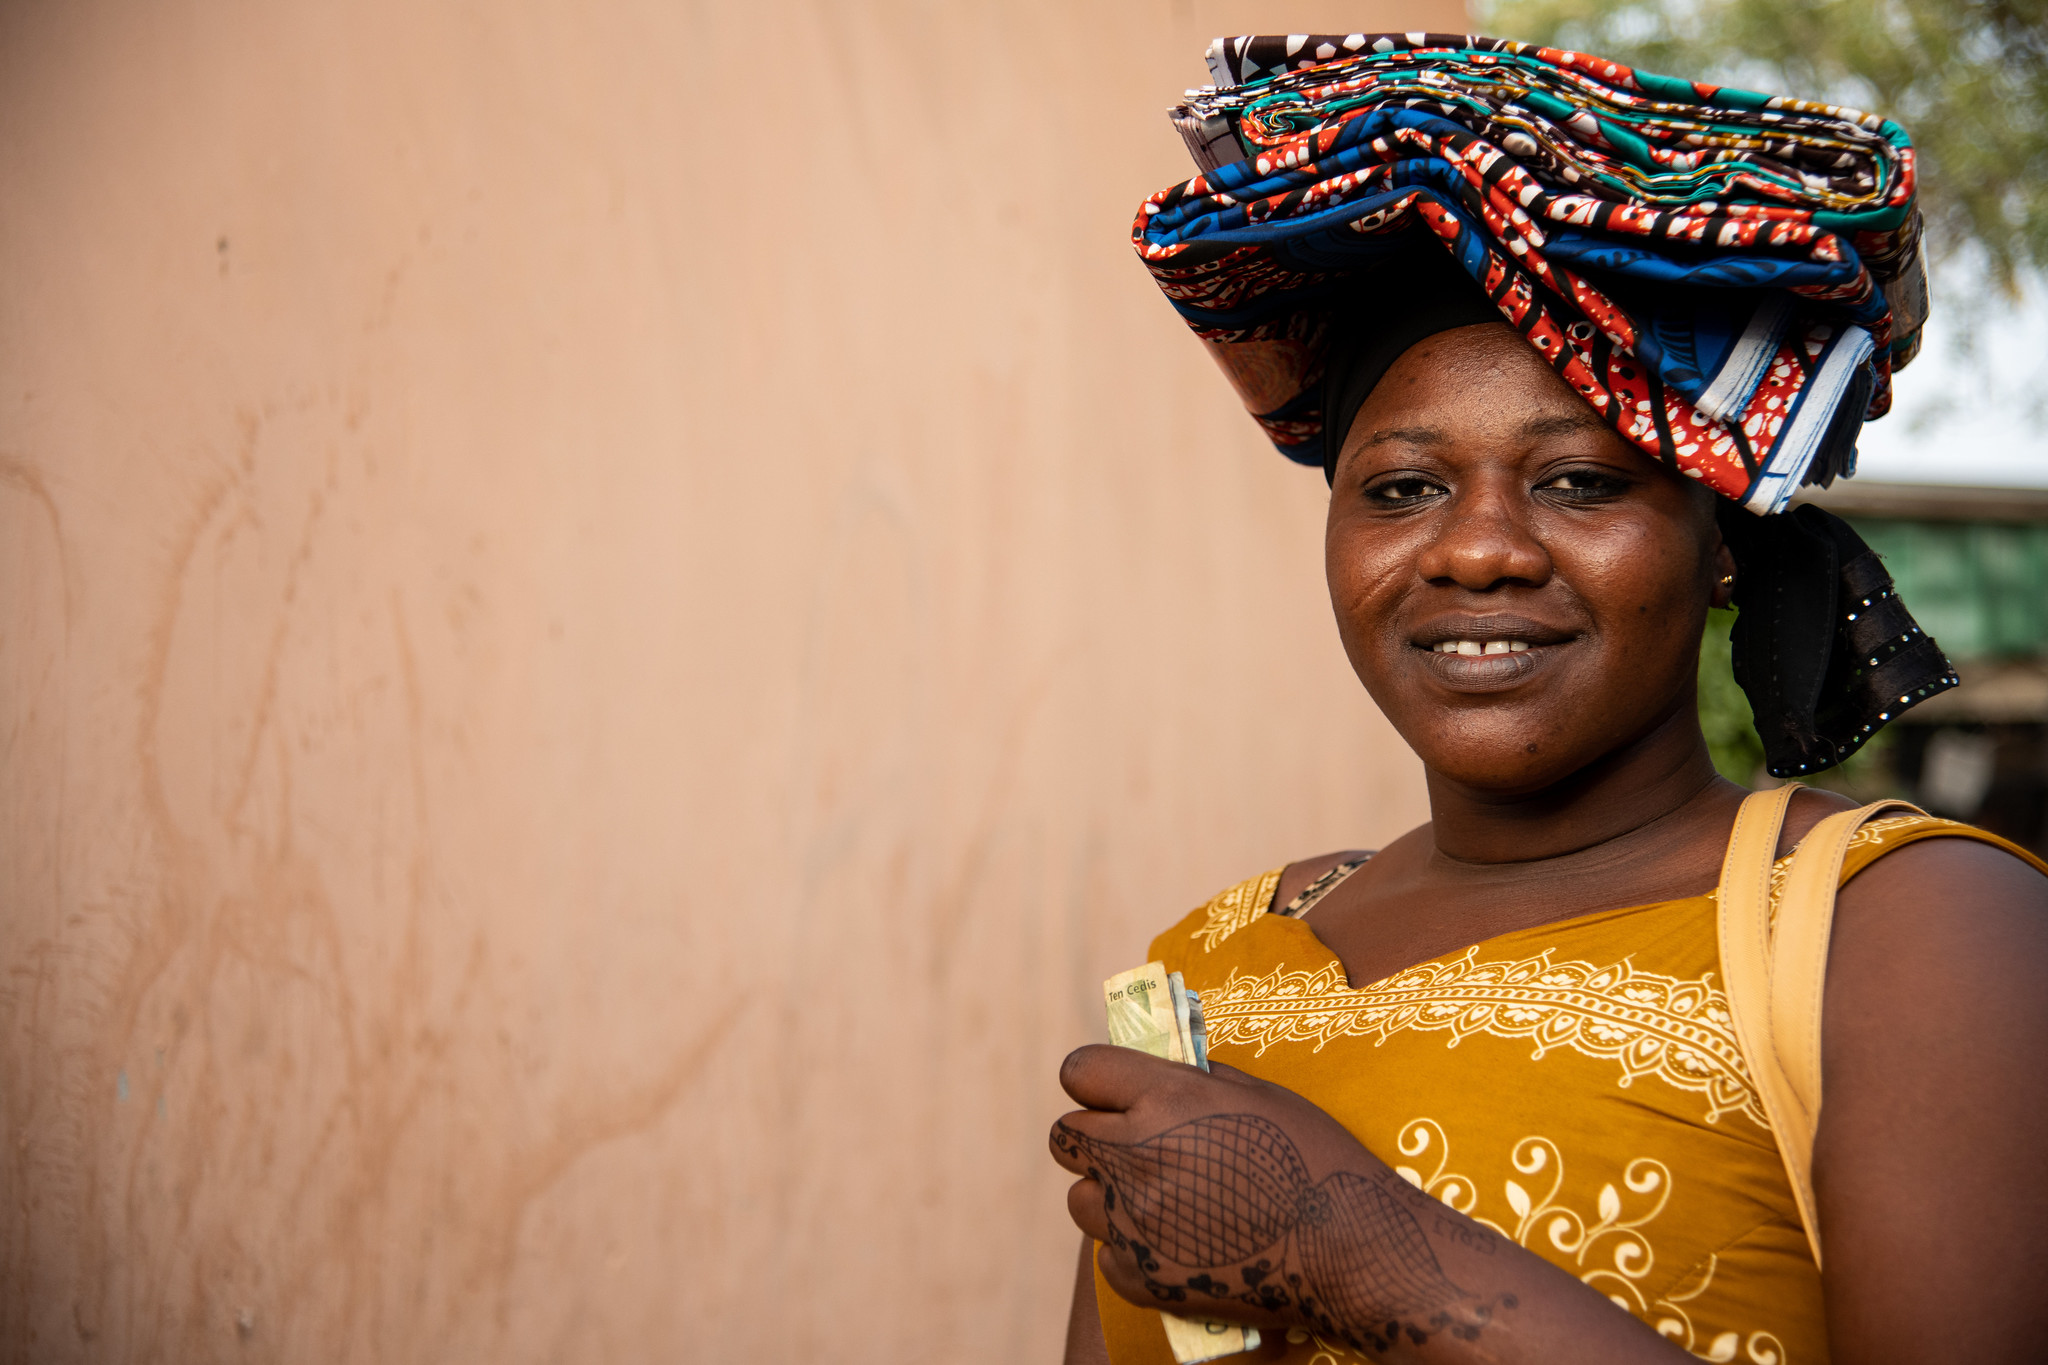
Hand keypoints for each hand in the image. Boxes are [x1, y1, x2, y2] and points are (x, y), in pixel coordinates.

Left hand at [1049, 1045, 1509, 1356]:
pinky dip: (1134, 1249)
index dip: (1096, 1082)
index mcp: (1165, 1099)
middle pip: (1065, 1136)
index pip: (1079, 1071)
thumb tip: (1156, 1069)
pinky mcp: (1139, 1277)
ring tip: (1164, 1201)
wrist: (1350, 1250)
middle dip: (1096, 1136)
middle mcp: (1137, 1156)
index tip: (1114, 1092)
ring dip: (1110, 1195)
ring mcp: (1134, 1222)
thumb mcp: (1258, 1093)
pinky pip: (1107, 1254)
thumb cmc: (1314, 1158)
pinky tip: (1181, 1242)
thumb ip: (1193, 1081)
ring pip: (1080, 1199)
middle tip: (1136, 1147)